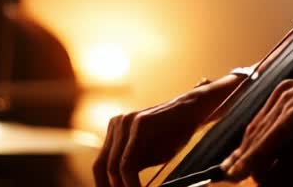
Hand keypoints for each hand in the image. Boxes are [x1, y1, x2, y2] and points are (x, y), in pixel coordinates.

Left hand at [93, 80, 232, 186]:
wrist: (192, 112)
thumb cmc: (171, 135)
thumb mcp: (147, 155)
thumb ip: (130, 167)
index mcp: (115, 131)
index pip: (100, 165)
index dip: (104, 185)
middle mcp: (116, 124)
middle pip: (101, 167)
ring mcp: (126, 122)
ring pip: (113, 167)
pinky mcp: (139, 124)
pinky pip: (128, 163)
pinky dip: (132, 183)